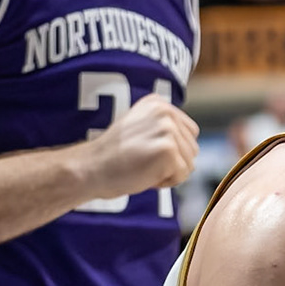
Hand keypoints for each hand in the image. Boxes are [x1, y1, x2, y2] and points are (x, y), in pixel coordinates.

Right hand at [81, 92, 198, 199]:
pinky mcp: (168, 151)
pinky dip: (166, 182)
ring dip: (169, 172)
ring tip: (143, 166)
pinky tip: (145, 174)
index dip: (172, 150)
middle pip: (192, 149)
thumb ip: (164, 129)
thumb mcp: (140, 129)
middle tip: (143, 160)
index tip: (145, 150)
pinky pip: (182, 176)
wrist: (92, 168)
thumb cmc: (114, 156)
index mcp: (158, 103)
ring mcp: (167, 130)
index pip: (190, 133)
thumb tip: (192, 146)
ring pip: (189, 164)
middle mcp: (165, 112)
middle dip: (172, 163)